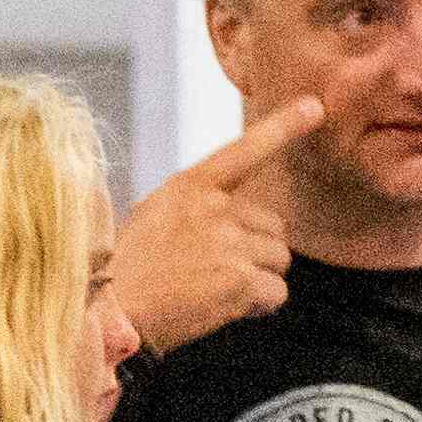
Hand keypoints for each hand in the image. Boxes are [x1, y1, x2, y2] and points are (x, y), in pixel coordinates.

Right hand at [103, 93, 323, 356]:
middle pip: (273, 225)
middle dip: (256, 251)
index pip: (245, 150)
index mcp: (189, 186)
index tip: (314, 106)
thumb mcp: (152, 218)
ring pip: (278, 259)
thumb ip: (195, 207)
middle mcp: (214, 208)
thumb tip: (233, 217)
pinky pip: (276, 293)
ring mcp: (229, 243)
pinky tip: (223, 309)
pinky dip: (258, 306)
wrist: (107, 315)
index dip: (283, 126)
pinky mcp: (240, 280)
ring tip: (214, 292)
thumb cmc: (125, 273)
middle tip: (216, 273)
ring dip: (257, 279)